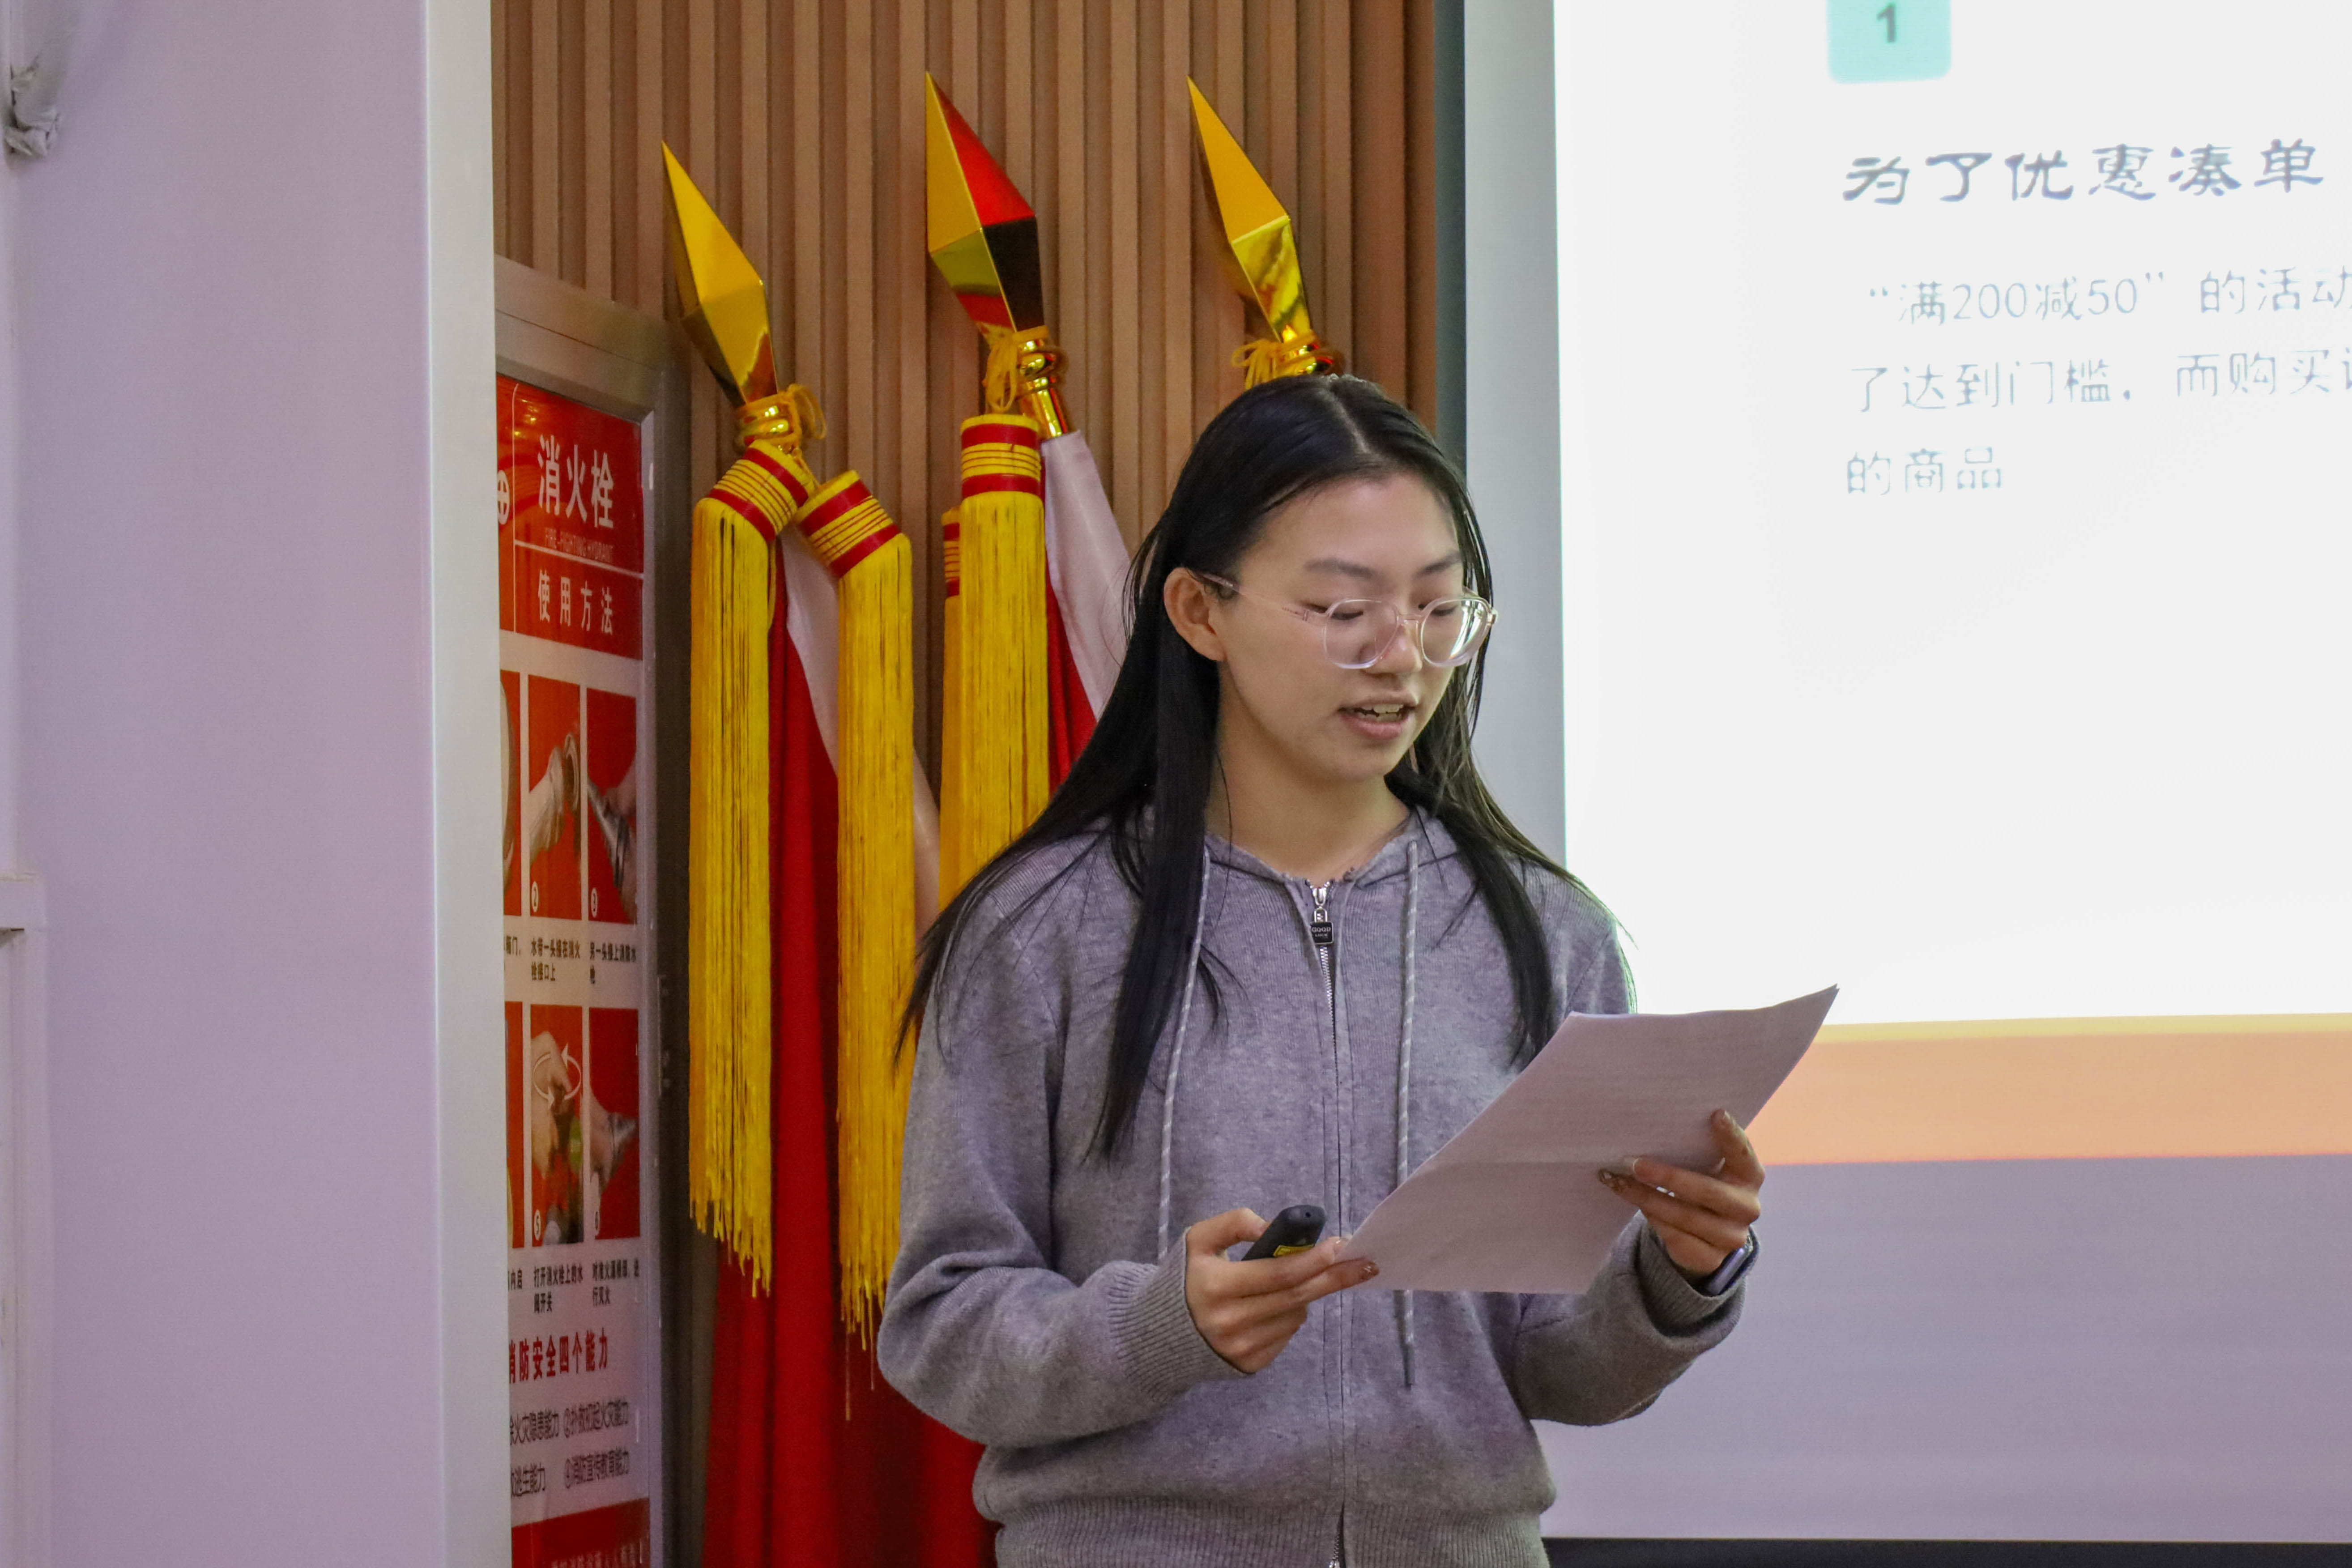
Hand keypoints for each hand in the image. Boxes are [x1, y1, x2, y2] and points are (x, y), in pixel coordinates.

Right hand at [1182, 1208, 1377, 1373]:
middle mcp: (1229, 1323)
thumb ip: (1233, 1223)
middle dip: (1333, 1278)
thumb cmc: (1186, 1277)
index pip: (1277, 1274)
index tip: (1340, 1246)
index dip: (1313, 1260)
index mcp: (1215, 1287)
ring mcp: (1241, 1349)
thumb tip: (1273, 1226)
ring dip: (1302, 1295)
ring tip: (1283, 1283)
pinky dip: (1288, 1315)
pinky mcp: (1250, 1365)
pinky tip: (1270, 1306)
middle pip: (1296, 1297)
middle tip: (1363, 1263)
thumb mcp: (1199, 1240)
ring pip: (1295, 1316)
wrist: (1159, 1333)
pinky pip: (1287, 1335)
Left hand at [1598, 1109, 1764, 1279]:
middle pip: (1707, 1191)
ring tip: (1618, 1181)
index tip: (1715, 1114)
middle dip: (1667, 1177)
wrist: (1707, 1237)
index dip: (1732, 1137)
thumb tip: (1653, 1127)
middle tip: (1632, 1163)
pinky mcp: (1710, 1258)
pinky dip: (1652, 1218)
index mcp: (1750, 1177)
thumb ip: (1697, 1151)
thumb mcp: (1707, 1169)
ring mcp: (1731, 1237)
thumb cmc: (1702, 1185)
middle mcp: (1748, 1208)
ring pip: (1684, 1216)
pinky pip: (1675, 1237)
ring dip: (1646, 1197)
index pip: (1743, 1155)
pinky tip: (1634, 1203)